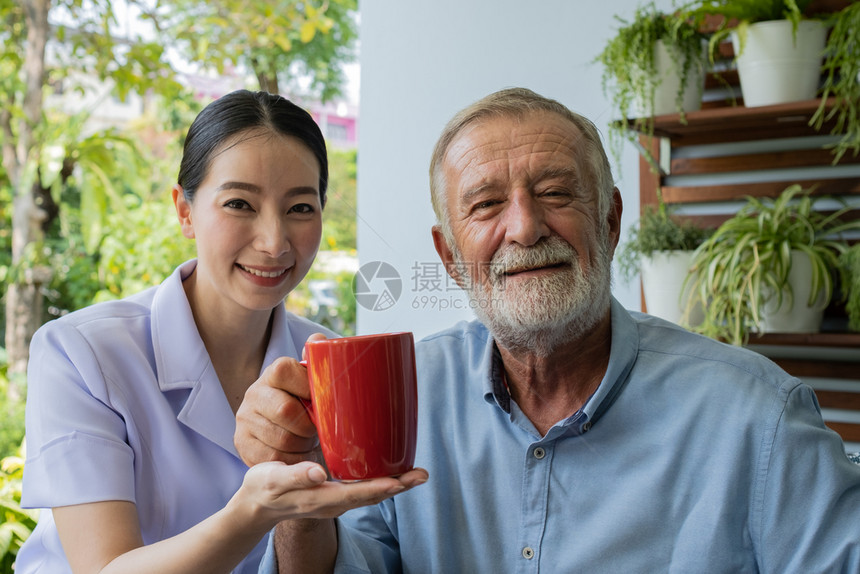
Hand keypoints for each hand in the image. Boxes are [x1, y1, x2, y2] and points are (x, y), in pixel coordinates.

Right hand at [235, 334, 327, 465]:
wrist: (281, 426)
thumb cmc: (304, 401)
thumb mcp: (312, 381)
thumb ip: (317, 361)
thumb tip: (319, 340)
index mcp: (274, 372)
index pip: (286, 372)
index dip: (308, 390)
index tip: (320, 402)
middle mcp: (254, 392)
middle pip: (285, 411)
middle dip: (307, 426)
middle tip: (316, 429)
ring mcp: (244, 418)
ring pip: (280, 439)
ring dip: (301, 445)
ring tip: (306, 441)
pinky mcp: (241, 443)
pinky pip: (271, 458)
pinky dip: (290, 460)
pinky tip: (296, 454)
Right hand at [237, 461, 428, 524]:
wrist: (255, 506)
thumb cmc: (263, 488)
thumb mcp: (273, 479)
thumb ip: (296, 476)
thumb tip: (318, 473)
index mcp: (321, 498)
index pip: (360, 493)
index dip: (384, 486)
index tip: (406, 480)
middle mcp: (334, 503)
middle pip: (373, 496)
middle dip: (399, 485)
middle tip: (423, 474)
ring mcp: (335, 501)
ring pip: (370, 494)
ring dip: (394, 484)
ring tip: (415, 474)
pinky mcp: (334, 495)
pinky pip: (363, 490)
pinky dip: (380, 482)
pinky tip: (389, 472)